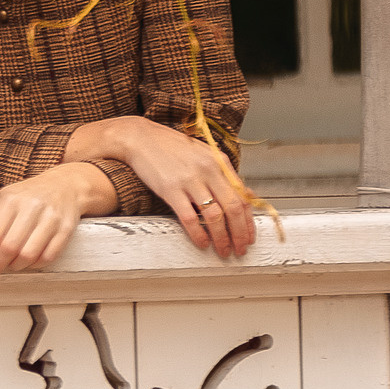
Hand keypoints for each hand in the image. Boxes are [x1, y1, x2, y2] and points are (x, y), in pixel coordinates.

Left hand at [0, 163, 108, 277]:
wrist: (65, 186)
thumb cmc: (29, 194)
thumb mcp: (1, 196)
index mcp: (11, 199)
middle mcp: (32, 208)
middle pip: (9, 248)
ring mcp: (51, 219)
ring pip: (28, 255)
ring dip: (15, 267)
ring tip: (9, 265)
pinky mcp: (66, 229)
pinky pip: (48, 257)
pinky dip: (35, 265)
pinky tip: (28, 262)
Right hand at [68, 116, 254, 259]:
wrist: (139, 138)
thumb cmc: (170, 147)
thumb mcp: (203, 155)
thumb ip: (222, 175)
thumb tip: (245, 196)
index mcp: (219, 162)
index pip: (243, 196)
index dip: (249, 221)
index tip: (249, 236)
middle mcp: (208, 170)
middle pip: (233, 209)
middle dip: (240, 233)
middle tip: (240, 249)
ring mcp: (189, 180)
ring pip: (215, 216)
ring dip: (222, 238)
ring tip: (223, 250)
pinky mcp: (170, 189)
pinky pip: (189, 217)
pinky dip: (198, 234)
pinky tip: (201, 242)